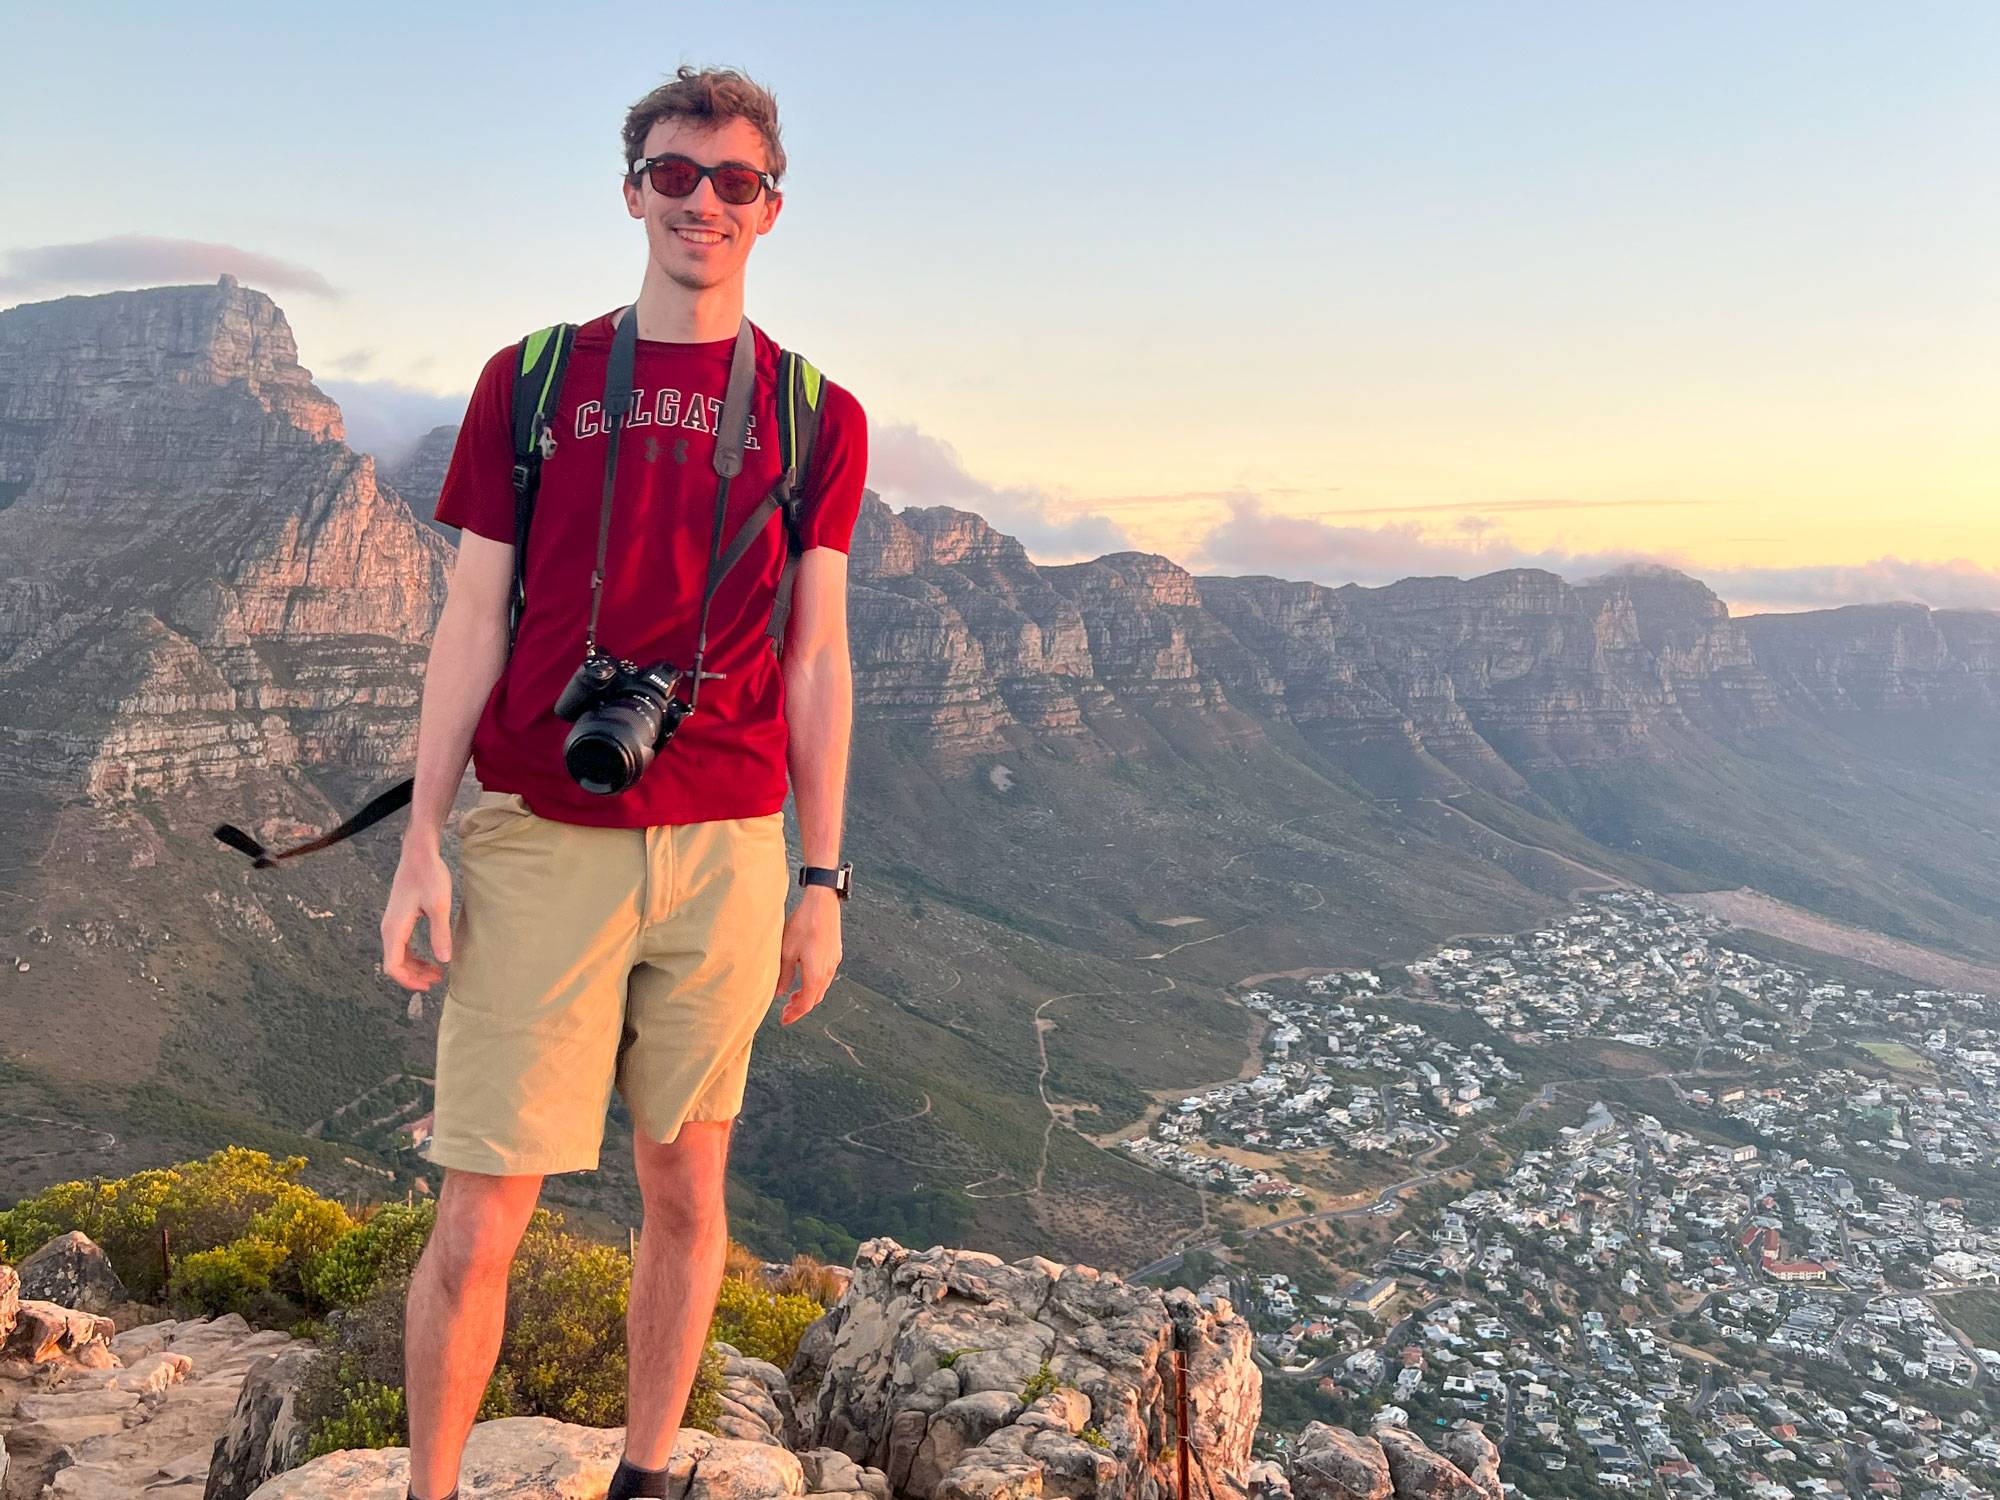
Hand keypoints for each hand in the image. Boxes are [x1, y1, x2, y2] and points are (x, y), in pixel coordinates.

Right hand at [381, 841, 452, 989]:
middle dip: (414, 976)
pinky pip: (403, 944)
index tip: (429, 986)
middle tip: (437, 980)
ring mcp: (393, 922)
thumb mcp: (439, 905)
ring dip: (415, 966)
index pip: (393, 966)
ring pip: (399, 954)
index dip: (409, 980)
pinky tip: (432, 955)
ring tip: (437, 972)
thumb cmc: (429, 876)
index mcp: (394, 928)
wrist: (419, 853)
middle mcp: (389, 928)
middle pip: (395, 963)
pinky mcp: (400, 917)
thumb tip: (444, 960)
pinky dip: (415, 954)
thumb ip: (440, 933)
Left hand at [774, 888, 841, 1023]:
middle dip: (800, 1006)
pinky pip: (826, 975)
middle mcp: (828, 971)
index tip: (783, 1020)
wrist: (822, 903)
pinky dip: (814, 982)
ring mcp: (833, 961)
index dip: (795, 1014)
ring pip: (822, 986)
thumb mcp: (786, 951)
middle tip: (786, 1010)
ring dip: (808, 994)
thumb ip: (783, 975)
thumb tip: (778, 993)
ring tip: (793, 995)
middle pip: (815, 997)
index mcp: (815, 974)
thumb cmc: (802, 925)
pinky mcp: (835, 953)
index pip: (806, 1004)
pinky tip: (804, 975)